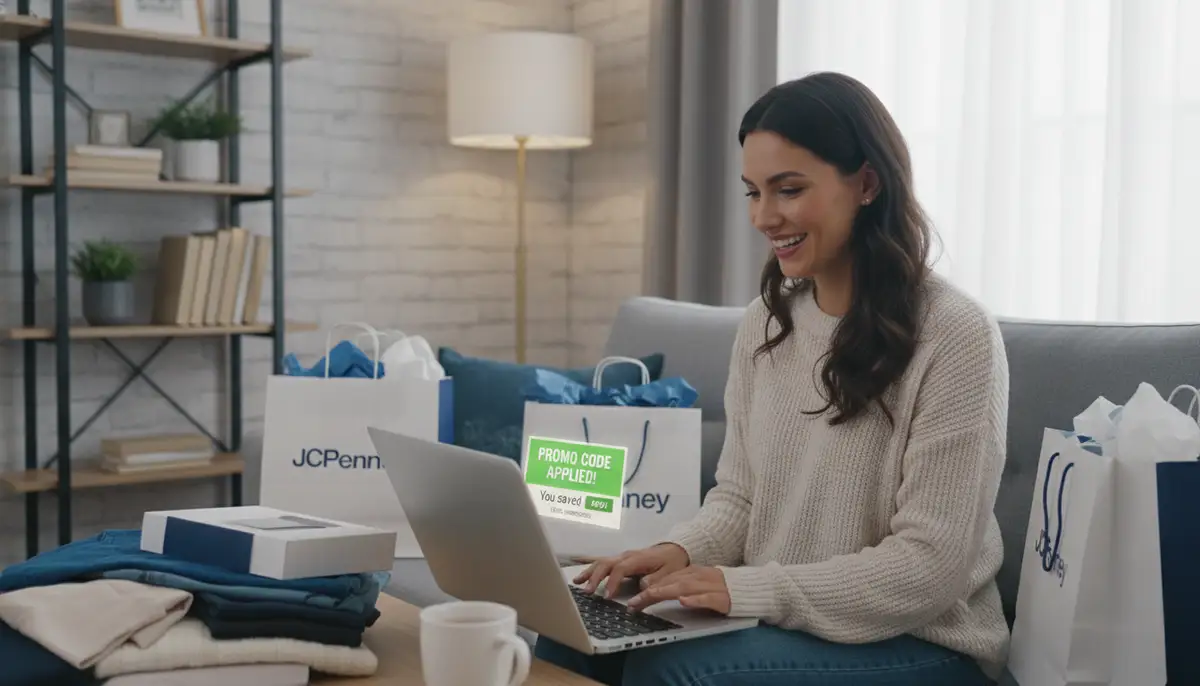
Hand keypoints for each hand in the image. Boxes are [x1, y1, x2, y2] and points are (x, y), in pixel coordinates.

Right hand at [573, 543, 689, 598]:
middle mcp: (627, 556)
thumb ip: (654, 581)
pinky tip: (581, 573)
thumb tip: (641, 588)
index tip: (607, 597)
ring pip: (602, 562)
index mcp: (638, 559)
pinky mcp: (621, 559)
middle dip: (595, 577)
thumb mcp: (669, 573)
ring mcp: (623, 556)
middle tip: (588, 592)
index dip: (612, 582)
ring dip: (589, 572)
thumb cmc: (672, 562)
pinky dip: (591, 567)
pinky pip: (603, 562)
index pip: (620, 569)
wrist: (676, 548)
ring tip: (577, 583)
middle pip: (606, 564)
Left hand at [627, 565, 730, 614]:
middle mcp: (698, 577)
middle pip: (671, 584)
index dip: (647, 591)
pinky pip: (707, 598)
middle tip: (634, 604)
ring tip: (650, 598)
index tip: (632, 602)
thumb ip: (678, 586)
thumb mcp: (696, 583)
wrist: (748, 587)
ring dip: (666, 593)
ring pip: (685, 588)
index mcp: (691, 573)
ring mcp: (710, 586)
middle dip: (650, 594)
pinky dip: (695, 600)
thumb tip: (654, 592)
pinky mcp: (722, 598)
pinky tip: (684, 601)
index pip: (665, 581)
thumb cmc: (719, 588)